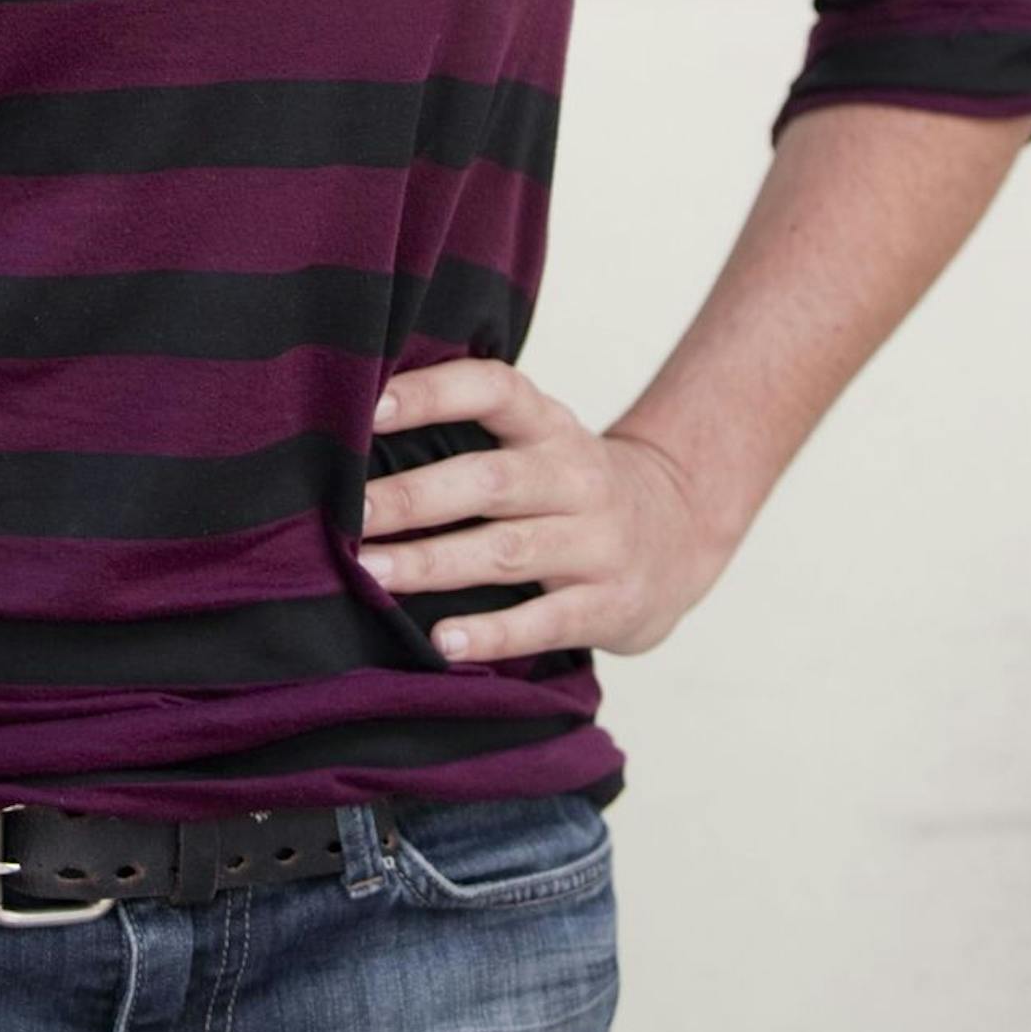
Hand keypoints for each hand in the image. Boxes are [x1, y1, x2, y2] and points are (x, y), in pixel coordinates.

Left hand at [355, 356, 732, 663]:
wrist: (682, 529)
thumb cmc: (572, 485)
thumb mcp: (538, 442)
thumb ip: (470, 434)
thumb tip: (351, 432)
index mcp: (549, 425)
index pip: (493, 390)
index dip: (433, 393)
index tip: (371, 406)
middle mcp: (575, 475)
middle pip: (488, 480)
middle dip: (413, 496)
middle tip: (348, 514)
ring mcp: (598, 541)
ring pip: (508, 550)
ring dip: (433, 563)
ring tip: (371, 573)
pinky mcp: (610, 603)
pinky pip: (546, 619)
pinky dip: (492, 633)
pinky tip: (441, 641)